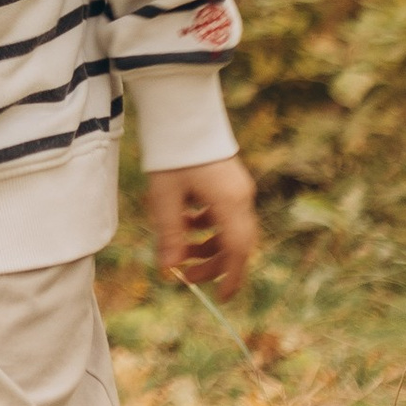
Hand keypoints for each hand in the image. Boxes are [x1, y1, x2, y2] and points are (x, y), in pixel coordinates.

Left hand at [145, 156, 258, 298]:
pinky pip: (223, 212)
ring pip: (229, 228)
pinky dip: (206, 224)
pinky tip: (183, 221)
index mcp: (230, 203)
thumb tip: (169, 271)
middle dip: (213, 263)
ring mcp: (236, 187)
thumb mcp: (165, 197)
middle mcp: (240, 196)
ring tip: (179, 248)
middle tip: (186, 276)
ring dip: (207, 243)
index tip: (220, 298)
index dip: (230, 277)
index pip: (238, 251)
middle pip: (236, 243)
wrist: (181, 107)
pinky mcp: (228, 179)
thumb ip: (170, 235)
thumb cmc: (172, 151)